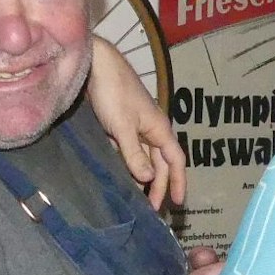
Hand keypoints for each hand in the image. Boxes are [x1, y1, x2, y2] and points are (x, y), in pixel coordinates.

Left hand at [86, 37, 187, 210]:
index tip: (178, 203)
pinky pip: (130, 151)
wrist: (96, 65)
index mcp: (159, 129)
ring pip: (145, 158)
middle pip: (160, 163)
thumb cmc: (113, 92)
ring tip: (138, 198)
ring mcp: (136, 127)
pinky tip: (123, 177)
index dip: (178, 181)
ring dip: (144, 177)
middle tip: (152, 209)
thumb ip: (134, 154)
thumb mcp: (122, 127)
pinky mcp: (120, 125)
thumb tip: (148, 178)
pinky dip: (129, 165)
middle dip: (159, 186)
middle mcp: (151, 130)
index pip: (175, 161)